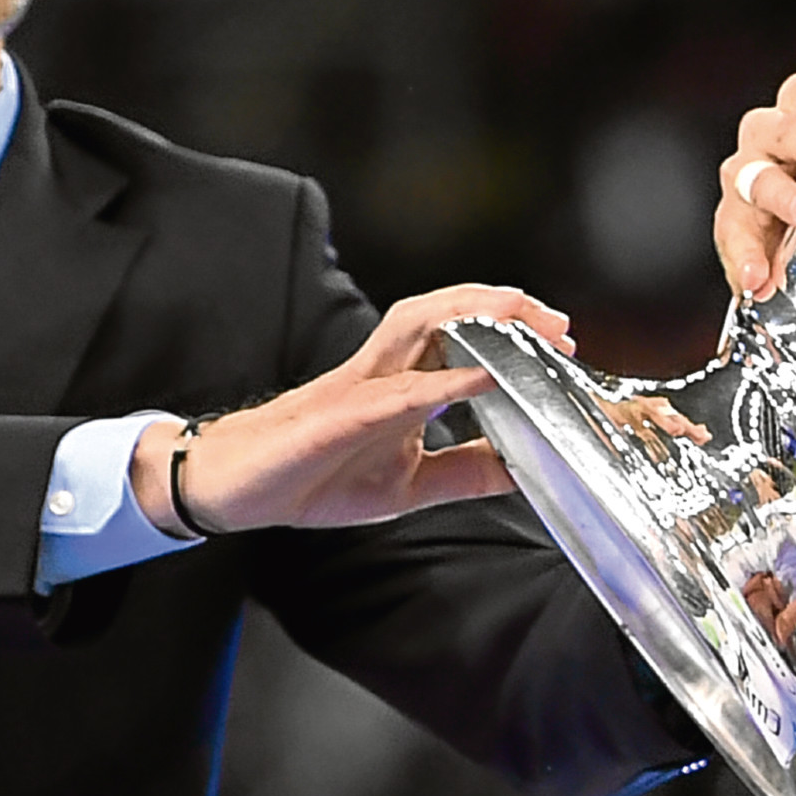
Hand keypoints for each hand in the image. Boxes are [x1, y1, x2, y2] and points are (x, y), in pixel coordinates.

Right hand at [133, 285, 573, 532]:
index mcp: (401, 383)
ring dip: (474, 318)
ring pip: (417, 326)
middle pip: (447, 313)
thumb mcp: (408, 484)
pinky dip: (443, 382)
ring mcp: (358, 387)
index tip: (562, 339)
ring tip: (524, 323)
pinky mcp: (337, 416)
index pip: (463, 335)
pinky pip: (397, 391)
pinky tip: (479, 378)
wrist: (233, 488)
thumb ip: (464, 470)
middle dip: (504, 307)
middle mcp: (382, 372)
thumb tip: (525, 468)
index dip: (512, 328)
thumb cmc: (311, 476)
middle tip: (559, 324)